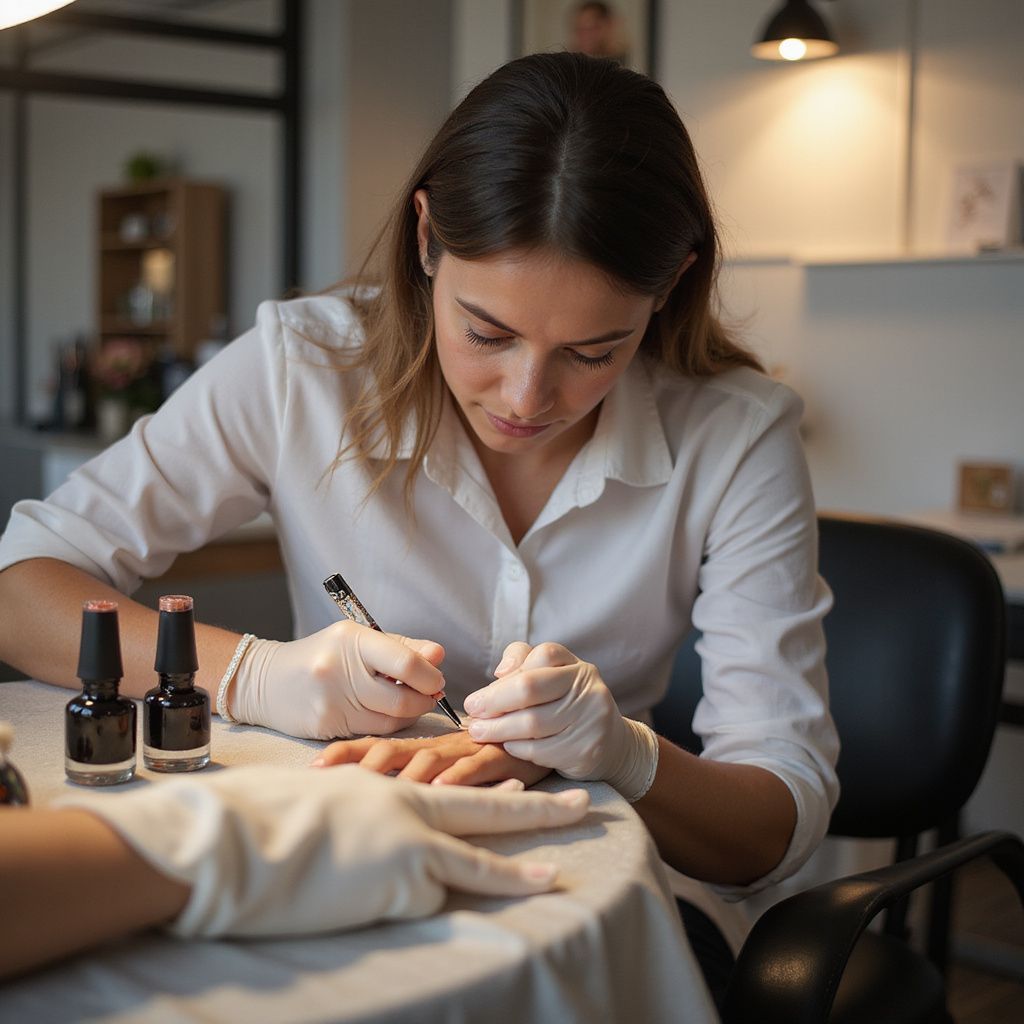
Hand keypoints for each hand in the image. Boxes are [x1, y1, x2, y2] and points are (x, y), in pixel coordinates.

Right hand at [58, 765, 588, 937]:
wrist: (239, 842)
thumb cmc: (265, 821)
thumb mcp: (324, 806)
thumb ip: (359, 813)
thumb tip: (373, 835)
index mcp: (387, 786)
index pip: (452, 781)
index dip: (491, 779)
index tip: (524, 775)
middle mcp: (407, 808)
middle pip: (486, 807)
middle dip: (537, 807)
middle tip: (581, 802)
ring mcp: (409, 845)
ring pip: (477, 860)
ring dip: (518, 872)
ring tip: (555, 874)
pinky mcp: (403, 883)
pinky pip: (432, 899)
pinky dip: (441, 903)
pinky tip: (434, 899)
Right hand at [229, 621, 445, 739]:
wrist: (266, 681)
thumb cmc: (323, 656)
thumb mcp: (358, 640)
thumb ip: (402, 647)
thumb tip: (439, 655)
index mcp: (352, 640)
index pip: (406, 662)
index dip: (430, 676)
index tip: (436, 680)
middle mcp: (340, 670)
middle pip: (402, 698)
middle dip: (425, 700)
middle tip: (430, 695)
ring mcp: (332, 702)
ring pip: (391, 720)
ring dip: (409, 714)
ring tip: (407, 702)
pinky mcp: (326, 727)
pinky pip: (372, 732)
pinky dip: (386, 725)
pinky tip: (382, 713)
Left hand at [315, 730, 552, 787]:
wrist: (542, 731)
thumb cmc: (484, 758)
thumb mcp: (445, 767)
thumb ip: (414, 776)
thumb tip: (368, 796)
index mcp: (422, 747)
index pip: (376, 746)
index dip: (345, 754)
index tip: (312, 768)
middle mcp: (439, 747)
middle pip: (393, 752)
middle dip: (359, 766)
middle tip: (329, 782)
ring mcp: (468, 752)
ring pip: (428, 760)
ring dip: (400, 776)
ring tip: (374, 791)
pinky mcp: (499, 759)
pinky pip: (475, 768)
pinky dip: (456, 779)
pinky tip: (438, 790)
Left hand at [463, 642, 655, 796]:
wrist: (611, 744)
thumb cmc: (569, 706)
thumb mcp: (553, 677)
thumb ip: (523, 662)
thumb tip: (500, 672)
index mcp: (577, 667)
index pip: (539, 657)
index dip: (502, 679)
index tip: (475, 699)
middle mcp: (588, 688)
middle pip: (530, 688)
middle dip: (493, 702)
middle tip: (471, 715)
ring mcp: (590, 719)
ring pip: (533, 723)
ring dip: (498, 729)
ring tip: (479, 732)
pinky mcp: (587, 750)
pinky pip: (541, 750)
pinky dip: (517, 749)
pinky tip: (506, 747)